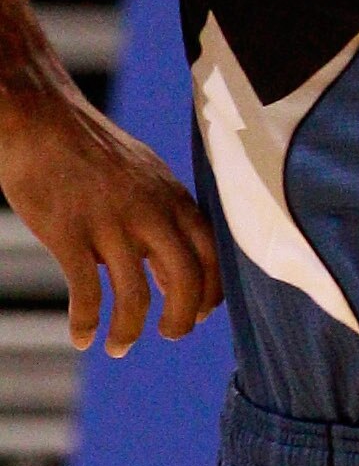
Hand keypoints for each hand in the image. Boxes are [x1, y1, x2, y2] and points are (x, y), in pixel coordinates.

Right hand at [0, 78, 219, 356]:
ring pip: (135, 296)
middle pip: (186, 281)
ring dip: (130, 331)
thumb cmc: (90, 151)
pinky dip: (87, 323)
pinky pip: (87, 292)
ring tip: (118, 348)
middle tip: (171, 335)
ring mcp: (108, 223)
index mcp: (173, 198)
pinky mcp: (67, 232)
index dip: (211, 292)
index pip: (212, 256)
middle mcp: (149, 212)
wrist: (38, 116)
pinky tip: (82, 337)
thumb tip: (172, 279)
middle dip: (183, 319)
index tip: (201, 314)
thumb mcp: (144, 178)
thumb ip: (165, 223)